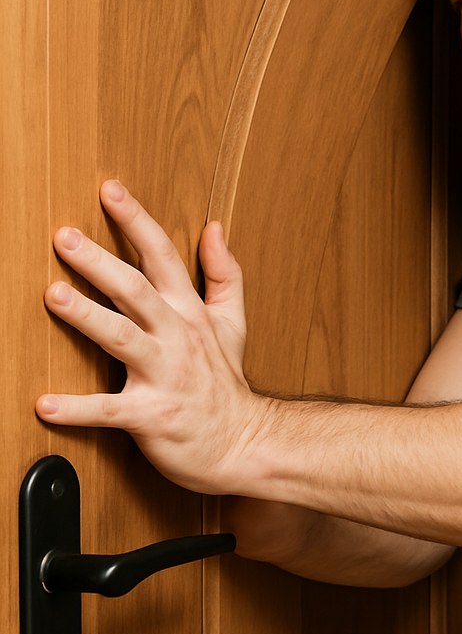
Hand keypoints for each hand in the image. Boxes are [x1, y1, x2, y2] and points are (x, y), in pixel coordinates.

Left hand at [37, 180, 270, 494]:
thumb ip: (223, 272)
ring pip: (122, 339)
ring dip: (86, 317)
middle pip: (136, 290)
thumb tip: (214, 228)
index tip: (110, 191)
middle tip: (65, 237)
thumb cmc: (226, 383)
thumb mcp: (233, 320)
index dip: (136, 221)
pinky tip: (45, 404)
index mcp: (190, 313)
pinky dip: (77, 410)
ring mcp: (164, 375)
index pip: (163, 256)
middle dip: (100, 261)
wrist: (244, 442)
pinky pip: (109, 411)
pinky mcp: (150, 415)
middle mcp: (177, 337)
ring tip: (53, 295)